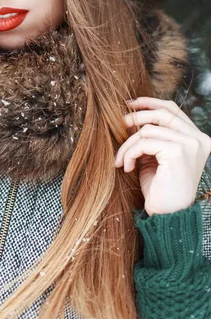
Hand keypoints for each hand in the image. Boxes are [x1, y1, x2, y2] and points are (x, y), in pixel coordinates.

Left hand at [115, 97, 210, 215]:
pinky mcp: (177, 152)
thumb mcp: (156, 156)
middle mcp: (198, 139)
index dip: (150, 102)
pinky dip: (130, 153)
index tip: (130, 103)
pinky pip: (144, 143)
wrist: (168, 216)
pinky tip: (127, 167)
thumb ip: (152, 136)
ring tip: (121, 159)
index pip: (173, 110)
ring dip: (128, 144)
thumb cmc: (160, 188)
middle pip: (161, 114)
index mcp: (197, 138)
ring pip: (148, 130)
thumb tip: (131, 115)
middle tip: (120, 123)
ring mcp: (190, 145)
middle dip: (136, 116)